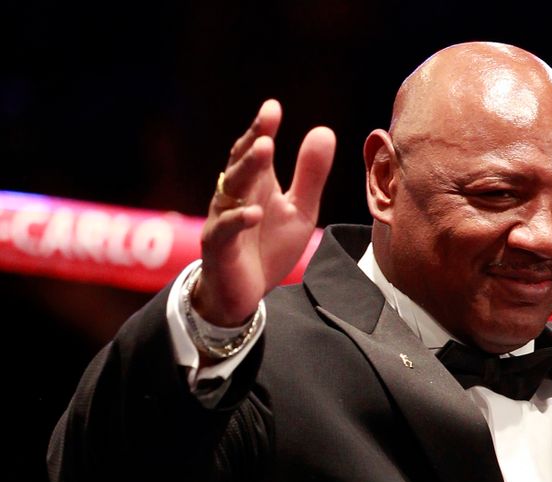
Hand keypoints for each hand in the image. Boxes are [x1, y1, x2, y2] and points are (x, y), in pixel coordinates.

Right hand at [193, 99, 335, 325]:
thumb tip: (324, 130)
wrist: (245, 293)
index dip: (261, 128)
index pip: (254, 151)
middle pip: (240, 165)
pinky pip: (225, 230)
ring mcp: (223, 220)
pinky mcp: (218, 248)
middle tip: (267, 128)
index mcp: (256, 184)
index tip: (272, 108)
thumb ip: (310, 175)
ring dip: (247, 170)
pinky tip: (254, 212)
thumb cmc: (268, 246)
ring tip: (264, 150)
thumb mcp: (299, 210)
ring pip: (231, 191)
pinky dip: (238, 220)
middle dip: (252, 144)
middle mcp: (235, 197)